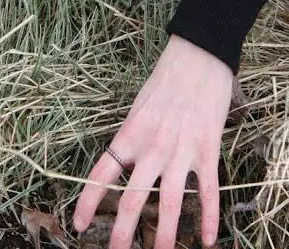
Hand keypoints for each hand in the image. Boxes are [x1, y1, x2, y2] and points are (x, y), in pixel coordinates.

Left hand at [73, 35, 232, 248]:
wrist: (197, 58)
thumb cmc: (166, 79)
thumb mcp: (138, 106)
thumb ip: (132, 136)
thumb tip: (125, 160)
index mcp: (130, 134)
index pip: (103, 174)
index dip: (89, 202)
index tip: (79, 225)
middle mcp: (152, 147)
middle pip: (134, 199)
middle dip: (124, 233)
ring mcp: (181, 151)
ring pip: (171, 204)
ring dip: (166, 236)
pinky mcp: (208, 150)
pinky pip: (208, 191)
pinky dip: (209, 218)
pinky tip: (209, 240)